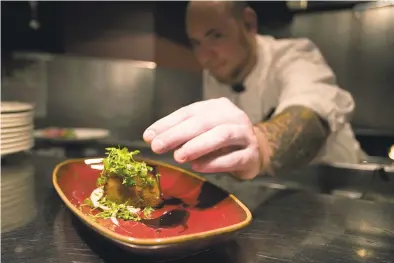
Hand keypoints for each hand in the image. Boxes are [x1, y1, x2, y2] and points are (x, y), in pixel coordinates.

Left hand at [143, 98, 261, 179]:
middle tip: (157, 146)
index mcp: (217, 107)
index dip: (167, 123)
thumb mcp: (202, 132)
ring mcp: (245, 135)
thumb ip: (182, 133)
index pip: (189, 112)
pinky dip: (213, 163)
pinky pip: (233, 158)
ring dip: (197, 145)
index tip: (148, 136)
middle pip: (204, 122)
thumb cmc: (222, 141)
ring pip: (222, 135)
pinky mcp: (252, 155)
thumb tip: (153, 138)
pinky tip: (197, 167)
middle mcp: (233, 116)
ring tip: (178, 156)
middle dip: (178, 134)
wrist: (256, 151)